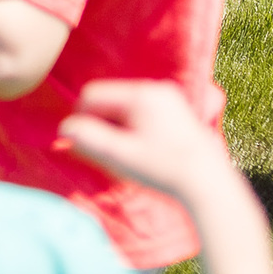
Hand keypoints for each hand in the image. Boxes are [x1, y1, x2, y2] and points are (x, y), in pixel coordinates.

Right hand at [62, 80, 226, 195]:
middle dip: (103, 124)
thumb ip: (87, 139)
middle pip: (109, 100)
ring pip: (125, 106)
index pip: (91, 95)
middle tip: (111, 152)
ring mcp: (170, 98)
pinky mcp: (178, 110)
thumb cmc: (163, 169)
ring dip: (119, 127)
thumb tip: (64, 128)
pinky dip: (135, 127)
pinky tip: (145, 149)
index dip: (82, 119)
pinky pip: (142, 111)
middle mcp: (156, 89)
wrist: (209, 184)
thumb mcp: (119, 156)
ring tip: (130, 153)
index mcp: (140, 94)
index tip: (89, 144)